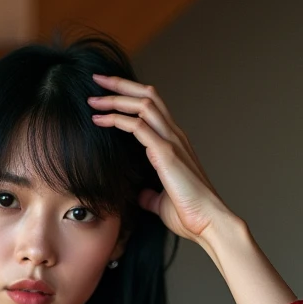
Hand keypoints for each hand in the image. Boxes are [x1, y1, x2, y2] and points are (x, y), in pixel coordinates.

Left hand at [87, 73, 232, 242]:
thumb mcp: (161, 201)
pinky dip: (117, 119)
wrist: (208, 223)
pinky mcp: (166, 153)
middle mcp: (175, 135)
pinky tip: (100, 120)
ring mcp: (172, 141)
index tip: (106, 95)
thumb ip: (150, 194)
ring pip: (143, 104)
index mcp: (175, 142)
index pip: (152, 108)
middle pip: (147, 95)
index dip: (130, 96)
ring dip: (116, 98)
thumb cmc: (189, 214)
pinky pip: (138, 126)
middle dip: (120, 85)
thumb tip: (141, 194)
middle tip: (97, 80)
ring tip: (93, 99)